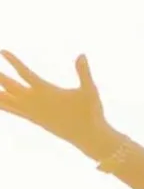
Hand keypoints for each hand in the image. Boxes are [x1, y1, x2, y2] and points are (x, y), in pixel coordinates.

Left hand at [0, 51, 119, 156]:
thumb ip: (83, 72)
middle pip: (9, 85)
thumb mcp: (90, 90)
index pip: (24, 73)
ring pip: (7, 101)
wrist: (88, 137)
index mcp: (46, 91)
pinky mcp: (35, 120)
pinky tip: (1, 103)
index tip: (3, 51)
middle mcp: (35, 102)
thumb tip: (82, 54)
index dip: (13, 61)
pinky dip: (4, 105)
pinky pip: (14, 111)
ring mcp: (33, 112)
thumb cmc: (90, 113)